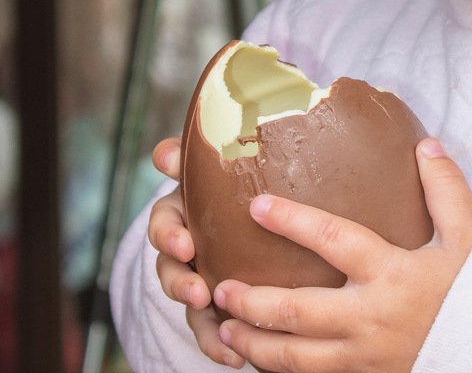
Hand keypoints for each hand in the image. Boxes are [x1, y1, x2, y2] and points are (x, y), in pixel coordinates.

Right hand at [148, 137, 243, 367]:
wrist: (275, 214)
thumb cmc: (250, 179)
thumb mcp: (238, 161)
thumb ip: (214, 151)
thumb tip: (171, 150)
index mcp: (189, 206)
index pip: (166, 216)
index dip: (168, 232)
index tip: (185, 243)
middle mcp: (187, 240)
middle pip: (168, 261)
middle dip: (177, 277)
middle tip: (195, 287)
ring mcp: (198, 273)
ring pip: (185, 296)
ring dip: (195, 313)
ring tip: (216, 324)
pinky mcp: (216, 304)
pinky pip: (209, 329)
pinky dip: (218, 345)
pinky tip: (235, 358)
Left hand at [214, 138, 471, 372]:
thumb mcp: (470, 235)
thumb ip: (445, 188)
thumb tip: (424, 144)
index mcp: (392, 274)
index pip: (333, 240)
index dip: (293, 222)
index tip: (257, 206)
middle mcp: (371, 319)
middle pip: (297, 313)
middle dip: (252, 301)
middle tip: (219, 286)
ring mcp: (366, 358)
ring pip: (296, 359)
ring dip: (256, 344)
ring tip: (225, 328)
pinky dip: (283, 372)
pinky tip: (263, 360)